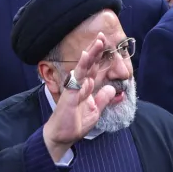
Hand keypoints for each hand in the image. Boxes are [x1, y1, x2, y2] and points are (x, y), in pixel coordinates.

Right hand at [42, 32, 116, 161]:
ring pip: (84, 66)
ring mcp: (74, 87)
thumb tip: (111, 88)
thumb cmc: (75, 124)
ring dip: (92, 53)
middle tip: (102, 35)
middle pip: (89, 64)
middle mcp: (80, 84)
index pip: (94, 69)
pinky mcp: (70, 92)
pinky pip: (77, 76)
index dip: (100, 58)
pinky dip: (82, 65)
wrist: (61, 137)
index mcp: (86, 87)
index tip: (107, 45)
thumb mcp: (95, 111)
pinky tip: (86, 55)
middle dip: (96, 50)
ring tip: (99, 40)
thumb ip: (102, 99)